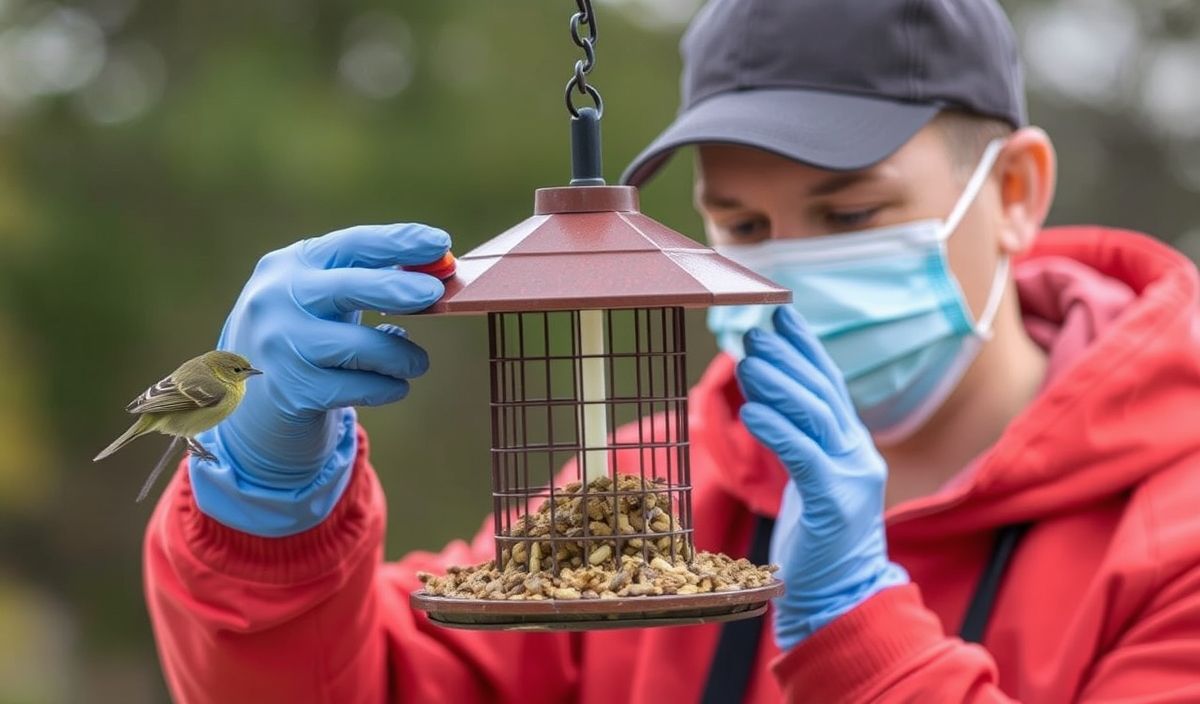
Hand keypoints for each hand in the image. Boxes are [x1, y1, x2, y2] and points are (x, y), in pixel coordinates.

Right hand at [189, 224, 449, 535]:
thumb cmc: (306, 332)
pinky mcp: (292, 391)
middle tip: (433, 293)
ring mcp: (280, 347)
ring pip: (362, 348)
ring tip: (417, 362)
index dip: (398, 242)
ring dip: (403, 356)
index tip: (440, 242)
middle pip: (348, 288)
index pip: (351, 244)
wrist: (245, 394)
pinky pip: (360, 389)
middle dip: (396, 288)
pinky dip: (388, 387)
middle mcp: (277, 300)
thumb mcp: (325, 297)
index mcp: (292, 265)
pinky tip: (393, 385)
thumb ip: (371, 281)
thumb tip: (438, 274)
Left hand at [737, 306, 908, 648]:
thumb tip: (766, 394)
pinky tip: (750, 410)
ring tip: (747, 360)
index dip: (806, 348)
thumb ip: (800, 439)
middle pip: (823, 392)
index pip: (830, 385)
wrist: (841, 596)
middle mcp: (858, 454)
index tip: (781, 316)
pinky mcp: (835, 505)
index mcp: (852, 445)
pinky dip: (777, 429)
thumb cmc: (818, 539)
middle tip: (754, 332)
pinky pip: (804, 457)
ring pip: (815, 417)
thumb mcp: (811, 480)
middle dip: (787, 357)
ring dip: (778, 383)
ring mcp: (851, 478)